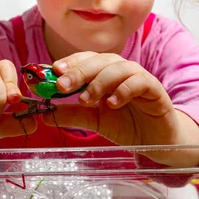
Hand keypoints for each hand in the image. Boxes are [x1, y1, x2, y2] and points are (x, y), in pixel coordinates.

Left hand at [46, 52, 183, 149]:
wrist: (155, 139)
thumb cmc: (125, 123)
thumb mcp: (93, 120)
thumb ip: (72, 114)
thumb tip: (44, 113)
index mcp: (103, 72)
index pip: (83, 60)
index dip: (68, 63)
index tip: (52, 72)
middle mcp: (119, 69)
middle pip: (98, 61)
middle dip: (77, 71)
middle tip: (62, 86)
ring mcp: (138, 76)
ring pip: (117, 68)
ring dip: (99, 82)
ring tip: (86, 100)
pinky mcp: (154, 88)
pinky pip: (139, 82)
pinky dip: (124, 90)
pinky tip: (112, 103)